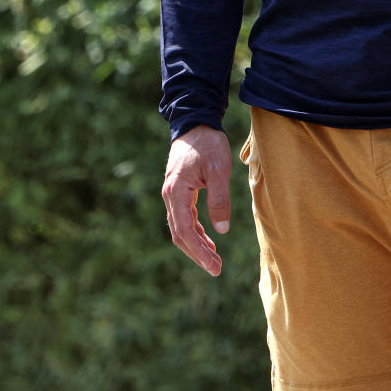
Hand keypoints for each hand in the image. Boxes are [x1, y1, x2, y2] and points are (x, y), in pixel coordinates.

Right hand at [162, 125, 231, 275]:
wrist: (196, 122)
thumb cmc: (208, 144)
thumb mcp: (219, 169)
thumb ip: (219, 199)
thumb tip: (221, 230)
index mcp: (176, 193)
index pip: (185, 231)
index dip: (199, 251)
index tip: (214, 265)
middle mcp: (170, 196)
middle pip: (180, 234)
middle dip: (197, 254)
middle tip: (216, 269)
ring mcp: (172, 194)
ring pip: (181, 228)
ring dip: (196, 245)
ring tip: (214, 259)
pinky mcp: (179, 191)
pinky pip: (184, 218)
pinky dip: (195, 231)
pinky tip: (208, 239)